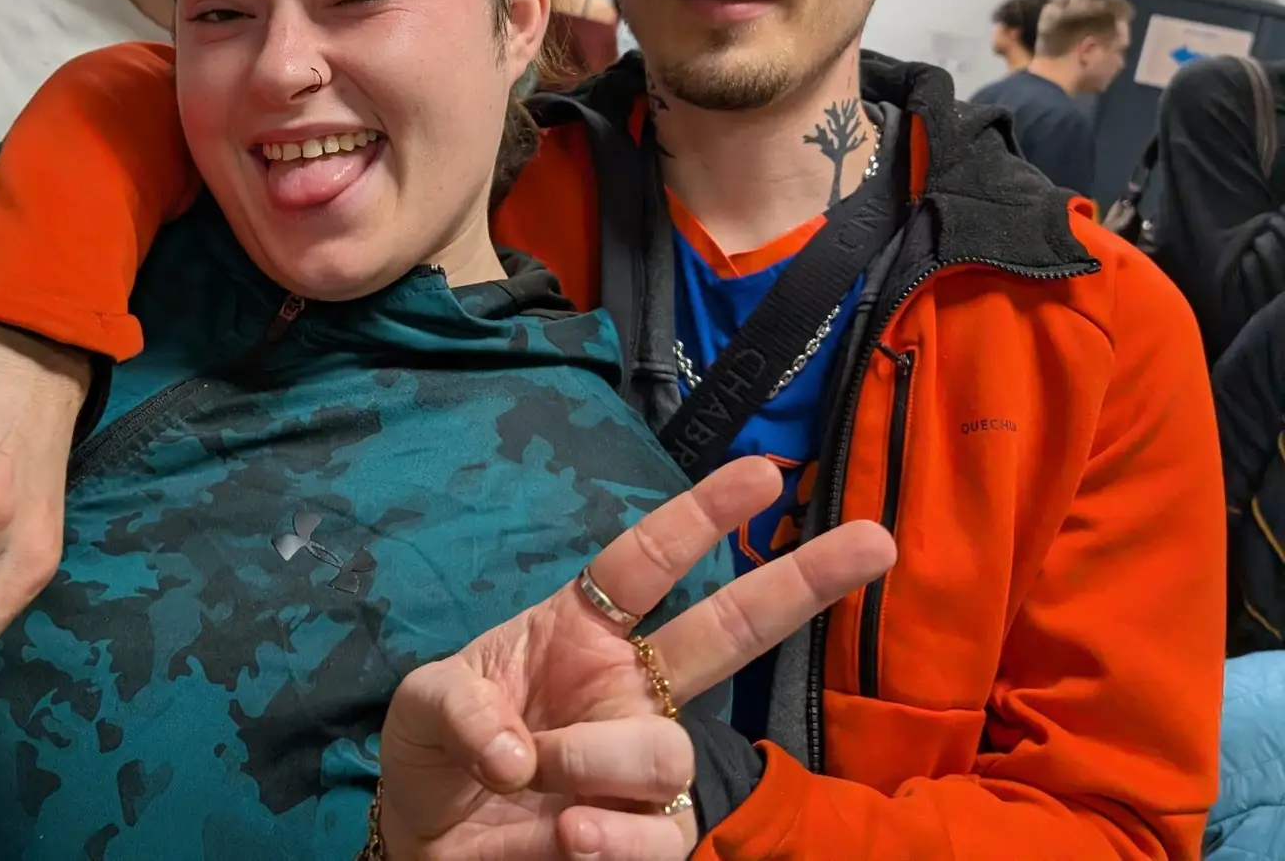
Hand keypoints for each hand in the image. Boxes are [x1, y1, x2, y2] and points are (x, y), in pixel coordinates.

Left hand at [377, 457, 896, 859]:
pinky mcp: (644, 835)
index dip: (701, 515)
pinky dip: (615, 836)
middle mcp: (627, 687)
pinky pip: (663, 834)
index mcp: (578, 630)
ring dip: (599, 763)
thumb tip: (519, 754)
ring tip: (540, 782)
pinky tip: (569, 836)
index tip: (764, 473)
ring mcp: (640, 763)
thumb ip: (460, 710)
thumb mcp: (421, 710)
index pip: (647, 562)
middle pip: (730, 630)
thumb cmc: (435, 755)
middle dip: (803, 582)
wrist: (428, 844)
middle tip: (876, 539)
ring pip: (671, 753)